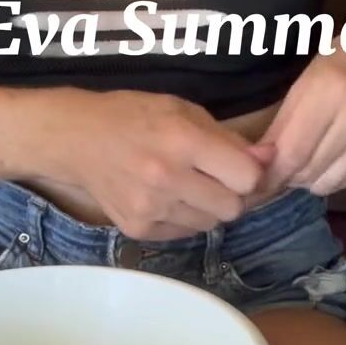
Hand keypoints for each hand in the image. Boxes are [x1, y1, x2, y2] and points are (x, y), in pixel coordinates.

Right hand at [31, 88, 266, 239]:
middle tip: (214, 179)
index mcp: (183, 140)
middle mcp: (168, 178)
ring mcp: (151, 208)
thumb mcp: (182, 110)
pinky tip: (166, 197)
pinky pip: (184, 233)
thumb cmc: (134, 117)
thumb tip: (269, 159)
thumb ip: (227, 138)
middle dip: (231, 195)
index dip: (250, 173)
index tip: (239, 167)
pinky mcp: (139, 229)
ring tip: (186, 186)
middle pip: (232, 208)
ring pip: (210, 224)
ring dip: (207, 208)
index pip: (246, 178)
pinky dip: (183, 218)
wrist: (76, 140)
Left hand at [258, 51, 345, 197]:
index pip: (292, 152)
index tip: (255, 178)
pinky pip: (345, 182)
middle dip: (285, 175)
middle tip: (277, 166)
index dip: (269, 173)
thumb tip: (258, 162)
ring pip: (325, 183)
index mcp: (331, 90)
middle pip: (307, 171)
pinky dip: (329, 177)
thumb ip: (283, 123)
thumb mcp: (308, 79)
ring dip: (307, 179)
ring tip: (304, 160)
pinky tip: (328, 158)